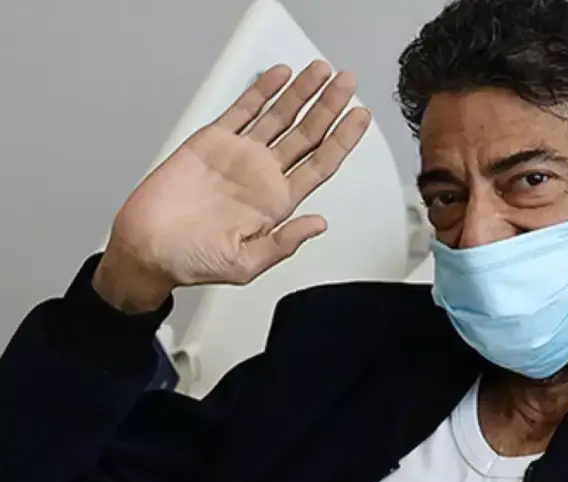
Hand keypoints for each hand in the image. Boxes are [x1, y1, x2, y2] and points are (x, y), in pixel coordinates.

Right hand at [93, 61, 370, 312]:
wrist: (146, 248)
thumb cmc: (192, 260)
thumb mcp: (245, 264)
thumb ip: (283, 243)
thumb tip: (318, 225)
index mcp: (277, 203)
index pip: (320, 164)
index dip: (343, 140)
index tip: (360, 117)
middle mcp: (264, 175)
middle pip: (307, 134)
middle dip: (329, 107)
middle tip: (347, 84)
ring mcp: (240, 156)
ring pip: (280, 116)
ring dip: (301, 93)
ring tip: (320, 71)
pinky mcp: (212, 142)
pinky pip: (242, 110)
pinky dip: (261, 91)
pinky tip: (279, 76)